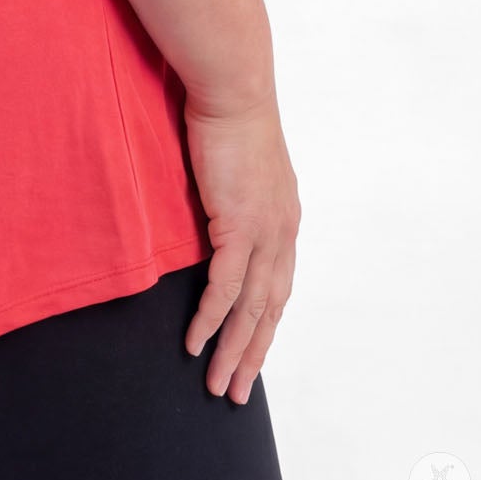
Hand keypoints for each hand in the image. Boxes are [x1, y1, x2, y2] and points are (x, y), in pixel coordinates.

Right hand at [181, 86, 300, 404]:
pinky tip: (196, 343)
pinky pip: (224, 288)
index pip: (278, 287)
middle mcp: (283, 233)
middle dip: (254, 354)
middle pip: (271, 310)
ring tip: (218, 385)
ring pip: (251, 310)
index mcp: (284, 219)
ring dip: (233, 350)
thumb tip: (216, 206)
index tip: (251, 354)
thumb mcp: (238, 164)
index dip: (265, 325)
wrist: (232, 88)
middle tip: (237, 392)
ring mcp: (265, 232)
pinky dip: (210, 319)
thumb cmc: (229, 114)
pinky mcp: (239, 226)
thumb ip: (233, 193)